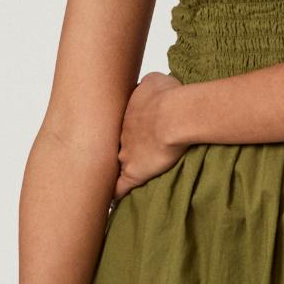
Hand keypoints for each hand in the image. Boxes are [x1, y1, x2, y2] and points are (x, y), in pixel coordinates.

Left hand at [114, 70, 187, 199]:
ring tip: (110, 180)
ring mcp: (125, 154)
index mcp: (126, 114)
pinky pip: (119, 189)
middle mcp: (121, 134)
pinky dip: (115, 196)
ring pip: (114, 165)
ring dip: (113, 170)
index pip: (120, 124)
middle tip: (110, 155)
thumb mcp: (155, 80)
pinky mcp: (134, 173)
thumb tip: (148, 84)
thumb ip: (148, 84)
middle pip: (113, 144)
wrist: (174, 116)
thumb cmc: (169, 96)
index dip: (123, 129)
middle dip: (112, 150)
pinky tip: (113, 203)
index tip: (124, 133)